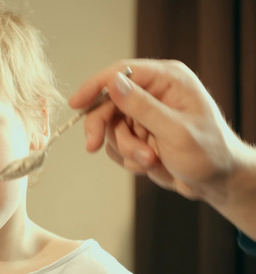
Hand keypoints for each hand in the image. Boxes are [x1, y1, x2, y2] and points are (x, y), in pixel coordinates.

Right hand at [68, 59, 241, 200]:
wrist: (215, 183)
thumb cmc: (208, 154)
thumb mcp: (176, 131)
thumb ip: (143, 107)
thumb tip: (113, 83)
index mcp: (167, 80)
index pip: (121, 73)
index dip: (95, 86)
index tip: (76, 103)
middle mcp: (153, 93)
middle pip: (108, 102)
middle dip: (104, 128)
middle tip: (93, 146)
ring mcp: (144, 114)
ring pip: (110, 128)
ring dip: (126, 148)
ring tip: (151, 159)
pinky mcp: (138, 133)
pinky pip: (116, 144)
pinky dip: (128, 157)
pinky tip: (150, 162)